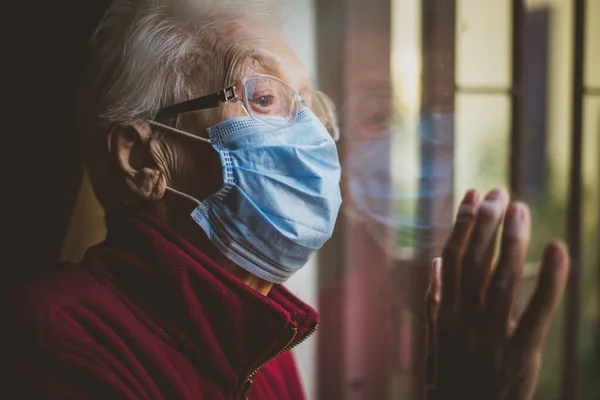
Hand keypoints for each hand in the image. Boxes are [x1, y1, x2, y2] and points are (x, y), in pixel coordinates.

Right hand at [425, 188, 568, 399]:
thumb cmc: (453, 379)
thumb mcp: (436, 342)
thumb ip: (434, 303)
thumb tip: (435, 264)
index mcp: (446, 314)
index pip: (452, 258)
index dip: (463, 224)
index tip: (472, 195)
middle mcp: (464, 320)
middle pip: (475, 261)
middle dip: (485, 222)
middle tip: (499, 191)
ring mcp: (490, 337)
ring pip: (500, 278)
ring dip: (510, 239)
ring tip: (519, 207)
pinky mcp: (520, 355)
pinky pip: (536, 312)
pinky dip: (548, 279)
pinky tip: (557, 249)